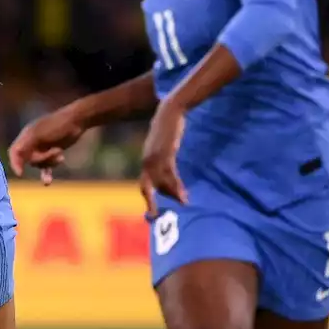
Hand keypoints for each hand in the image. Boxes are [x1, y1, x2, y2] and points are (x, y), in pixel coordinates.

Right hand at [8, 107, 84, 184]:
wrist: (76, 121)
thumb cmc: (57, 125)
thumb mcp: (39, 134)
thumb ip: (26, 145)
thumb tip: (15, 157)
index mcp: (26, 136)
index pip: (14, 152)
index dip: (15, 163)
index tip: (21, 174)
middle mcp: (32, 143)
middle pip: (29, 160)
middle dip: (43, 159)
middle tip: (56, 151)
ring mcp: (42, 148)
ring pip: (39, 164)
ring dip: (50, 162)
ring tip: (60, 153)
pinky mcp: (52, 153)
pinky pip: (46, 167)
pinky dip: (47, 173)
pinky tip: (47, 182)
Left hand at [140, 102, 186, 217]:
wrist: (169, 111)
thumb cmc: (168, 127)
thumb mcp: (162, 144)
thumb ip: (162, 156)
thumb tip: (168, 169)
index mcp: (146, 160)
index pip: (144, 183)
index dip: (148, 198)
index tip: (151, 212)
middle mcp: (147, 160)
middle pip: (147, 186)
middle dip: (151, 202)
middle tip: (156, 216)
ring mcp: (154, 157)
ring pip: (161, 182)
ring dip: (172, 194)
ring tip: (183, 203)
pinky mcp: (165, 153)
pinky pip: (170, 174)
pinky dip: (176, 185)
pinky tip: (183, 194)